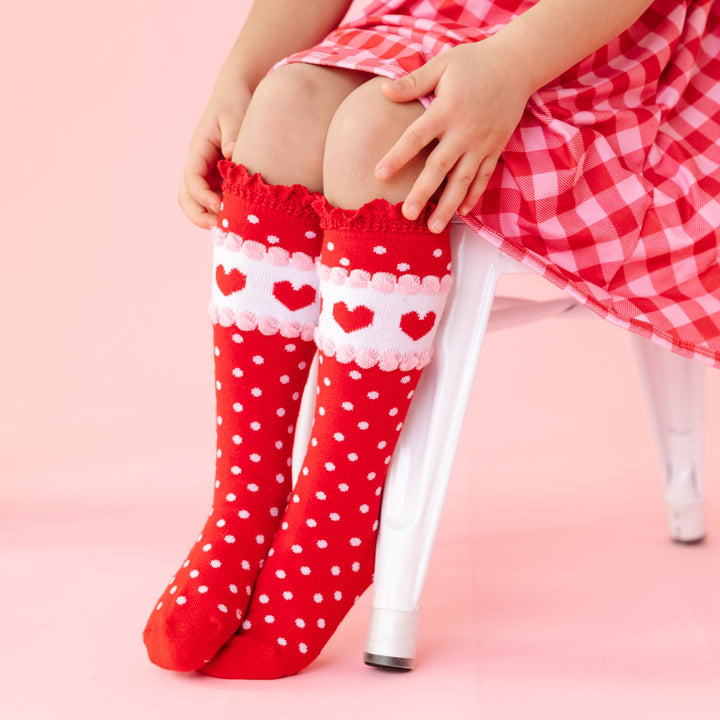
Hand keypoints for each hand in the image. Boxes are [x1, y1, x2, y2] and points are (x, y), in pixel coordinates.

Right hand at [178, 80, 252, 228]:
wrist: (237, 95)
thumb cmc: (235, 103)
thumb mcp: (234, 115)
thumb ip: (233, 135)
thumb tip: (234, 156)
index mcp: (199, 150)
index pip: (191, 178)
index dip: (202, 196)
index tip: (220, 206)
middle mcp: (199, 166)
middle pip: (187, 197)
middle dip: (200, 215)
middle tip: (223, 228)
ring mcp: (208, 174)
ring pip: (198, 203)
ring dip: (210, 217)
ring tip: (232, 228)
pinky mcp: (220, 180)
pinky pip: (215, 201)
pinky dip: (223, 212)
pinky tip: (241, 219)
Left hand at [375, 37, 533, 232]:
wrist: (517, 64)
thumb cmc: (474, 63)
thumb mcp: (442, 65)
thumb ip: (414, 82)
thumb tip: (384, 91)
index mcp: (446, 110)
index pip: (415, 137)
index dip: (397, 157)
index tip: (379, 175)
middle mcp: (464, 131)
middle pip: (439, 167)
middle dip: (423, 193)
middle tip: (407, 216)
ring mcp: (482, 143)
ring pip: (463, 180)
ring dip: (448, 206)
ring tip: (433, 228)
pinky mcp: (496, 148)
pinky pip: (484, 177)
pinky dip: (473, 195)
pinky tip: (461, 212)